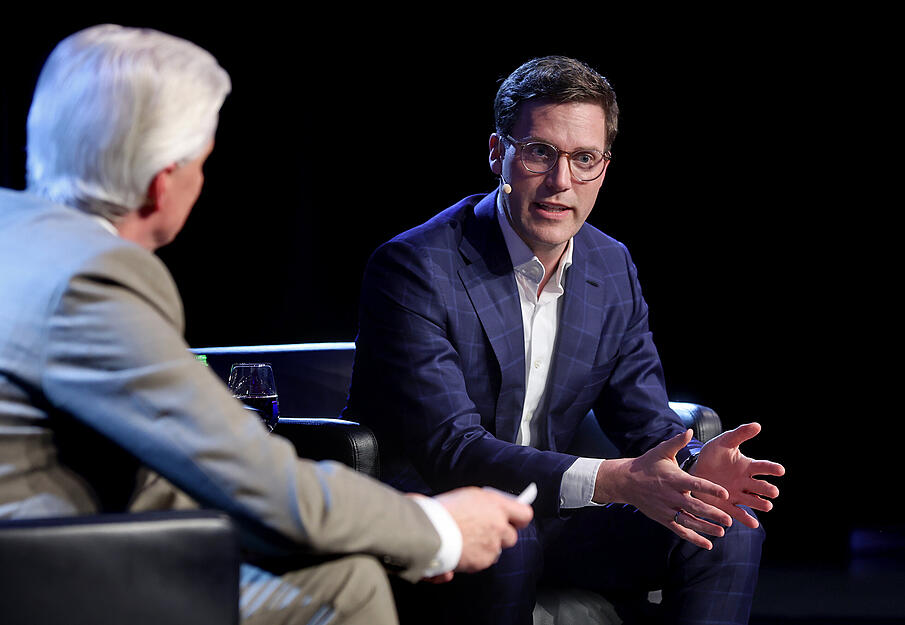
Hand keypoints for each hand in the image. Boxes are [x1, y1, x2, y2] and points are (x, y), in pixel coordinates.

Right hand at [434, 486, 533, 573]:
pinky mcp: (482, 561)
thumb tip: (495, 510)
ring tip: (466, 540)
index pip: (524, 514)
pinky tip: (460, 550)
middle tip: (485, 531)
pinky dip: (474, 558)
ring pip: (496, 550)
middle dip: (500, 536)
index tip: (515, 519)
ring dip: (486, 547)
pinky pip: (483, 561)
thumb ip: (487, 504)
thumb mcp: (468, 496)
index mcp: (496, 505)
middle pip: (512, 536)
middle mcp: (498, 525)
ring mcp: (492, 545)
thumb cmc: (442, 510)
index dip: (519, 518)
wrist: (427, 531)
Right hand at [594, 429, 733, 549]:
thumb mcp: (661, 451)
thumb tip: (690, 430)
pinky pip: (680, 530)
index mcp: (673, 478)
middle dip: (712, 514)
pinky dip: (693, 538)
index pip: (695, 484)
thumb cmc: (647, 464)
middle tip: (729, 519)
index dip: (710, 489)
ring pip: (688, 521)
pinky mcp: (663, 518)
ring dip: (705, 528)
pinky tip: (708, 545)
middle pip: (694, 506)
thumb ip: (677, 442)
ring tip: (721, 532)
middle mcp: (670, 495)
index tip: (725, 493)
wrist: (625, 481)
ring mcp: (666, 508)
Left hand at [690, 422, 784, 527]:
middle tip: (772, 491)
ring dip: (761, 504)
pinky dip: (746, 519)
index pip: (763, 467)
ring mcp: (738, 495)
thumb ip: (739, 434)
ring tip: (767, 506)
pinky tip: (753, 524)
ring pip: (754, 501)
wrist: (694, 470)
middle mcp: (746, 482)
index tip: (780, 470)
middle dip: (768, 489)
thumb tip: (757, 425)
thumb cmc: (712, 454)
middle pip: (761, 487)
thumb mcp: (724, 442)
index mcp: (747, 466)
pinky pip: (739, 513)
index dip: (772, 468)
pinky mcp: (728, 506)